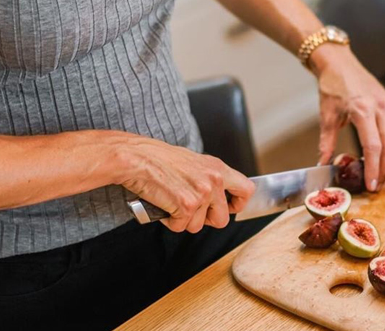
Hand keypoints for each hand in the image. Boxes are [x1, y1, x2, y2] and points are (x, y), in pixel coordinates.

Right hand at [110, 133, 254, 232]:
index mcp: (218, 168)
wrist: (137, 158)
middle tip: (190, 210)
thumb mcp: (193, 161)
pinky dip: (169, 221)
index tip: (229, 207)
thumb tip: (215, 195)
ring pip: (198, 226)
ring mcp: (201, 194)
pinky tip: (163, 204)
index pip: (246, 190)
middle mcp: (214, 181)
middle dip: (205, 220)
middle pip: (222, 219)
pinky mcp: (186, 206)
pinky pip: (180, 227)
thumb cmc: (159, 158)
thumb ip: (208, 177)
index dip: (239, 204)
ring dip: (183, 220)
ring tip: (172, 201)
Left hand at [311, 46, 384, 191]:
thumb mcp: (327, 116)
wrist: (338, 63)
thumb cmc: (331, 88)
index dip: (374, 169)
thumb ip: (327, 142)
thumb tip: (323, 164)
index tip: (371, 186)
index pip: (373, 147)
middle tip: (378, 182)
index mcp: (362, 111)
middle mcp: (381, 106)